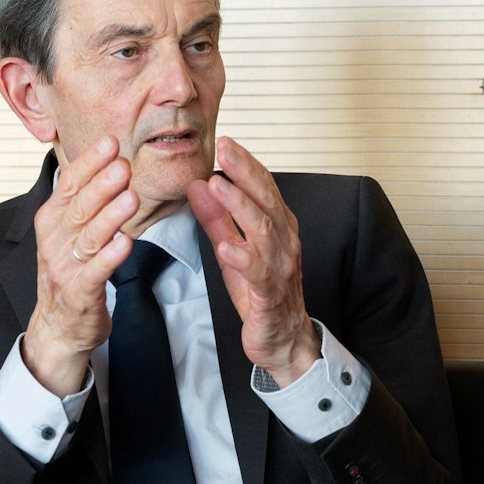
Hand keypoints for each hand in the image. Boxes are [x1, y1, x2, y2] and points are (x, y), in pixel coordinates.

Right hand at [24, 137, 136, 395]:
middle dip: (102, 184)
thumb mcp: (69, 232)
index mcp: (52, 219)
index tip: (111, 142)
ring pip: (89, 237)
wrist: (58, 326)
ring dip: (111, 217)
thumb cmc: (71, 271)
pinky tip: (126, 243)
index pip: (69, 184)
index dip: (89, 163)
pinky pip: (95, 272)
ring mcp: (64, 267)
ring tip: (131, 198)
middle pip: (80, 207)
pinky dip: (110, 257)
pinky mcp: (79, 293)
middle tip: (123, 165)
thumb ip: (84, 200)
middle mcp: (54, 240)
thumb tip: (108, 159)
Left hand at [186, 137, 319, 386]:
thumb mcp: (233, 250)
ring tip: (218, 186)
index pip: (264, 188)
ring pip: (263, 232)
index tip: (225, 141)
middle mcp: (284, 243)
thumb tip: (198, 185)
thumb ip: (217, 219)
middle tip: (224, 148)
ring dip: (240, 207)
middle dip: (245, 173)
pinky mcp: (270, 296)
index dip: (245, 164)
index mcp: (278, 228)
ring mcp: (280, 269)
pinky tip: (228, 247)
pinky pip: (259, 275)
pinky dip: (244, 259)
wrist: (284, 341)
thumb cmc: (261, 294)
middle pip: (266, 201)